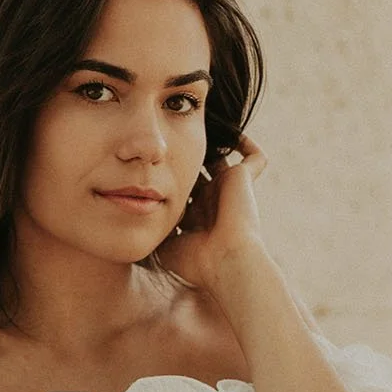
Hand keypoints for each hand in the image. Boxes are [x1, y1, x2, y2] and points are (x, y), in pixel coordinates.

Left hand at [154, 132, 267, 291]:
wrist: (226, 261)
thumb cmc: (196, 260)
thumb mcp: (165, 248)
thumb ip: (152, 230)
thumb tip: (135, 218)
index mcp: (196, 217)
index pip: (180, 193)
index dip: (167, 182)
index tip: (149, 170)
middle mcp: (213, 201)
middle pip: (196, 174)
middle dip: (181, 160)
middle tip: (165, 142)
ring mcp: (229, 190)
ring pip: (220, 161)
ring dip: (208, 148)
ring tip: (193, 130)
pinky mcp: (244, 180)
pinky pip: (255, 158)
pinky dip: (247, 144)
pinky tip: (231, 134)